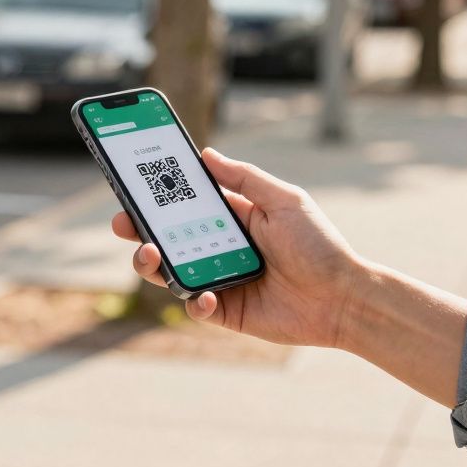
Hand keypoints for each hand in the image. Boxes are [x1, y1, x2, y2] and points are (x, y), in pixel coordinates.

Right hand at [112, 148, 366, 348]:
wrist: (345, 298)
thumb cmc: (319, 245)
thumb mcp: (284, 200)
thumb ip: (244, 179)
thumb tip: (206, 154)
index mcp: (232, 217)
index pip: (185, 203)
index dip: (157, 195)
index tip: (132, 183)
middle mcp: (219, 247)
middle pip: (167, 237)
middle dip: (139, 229)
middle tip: (122, 222)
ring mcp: (220, 279)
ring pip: (171, 272)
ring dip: (153, 264)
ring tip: (150, 254)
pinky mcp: (226, 311)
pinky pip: (196, 306)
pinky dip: (193, 300)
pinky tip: (204, 294)